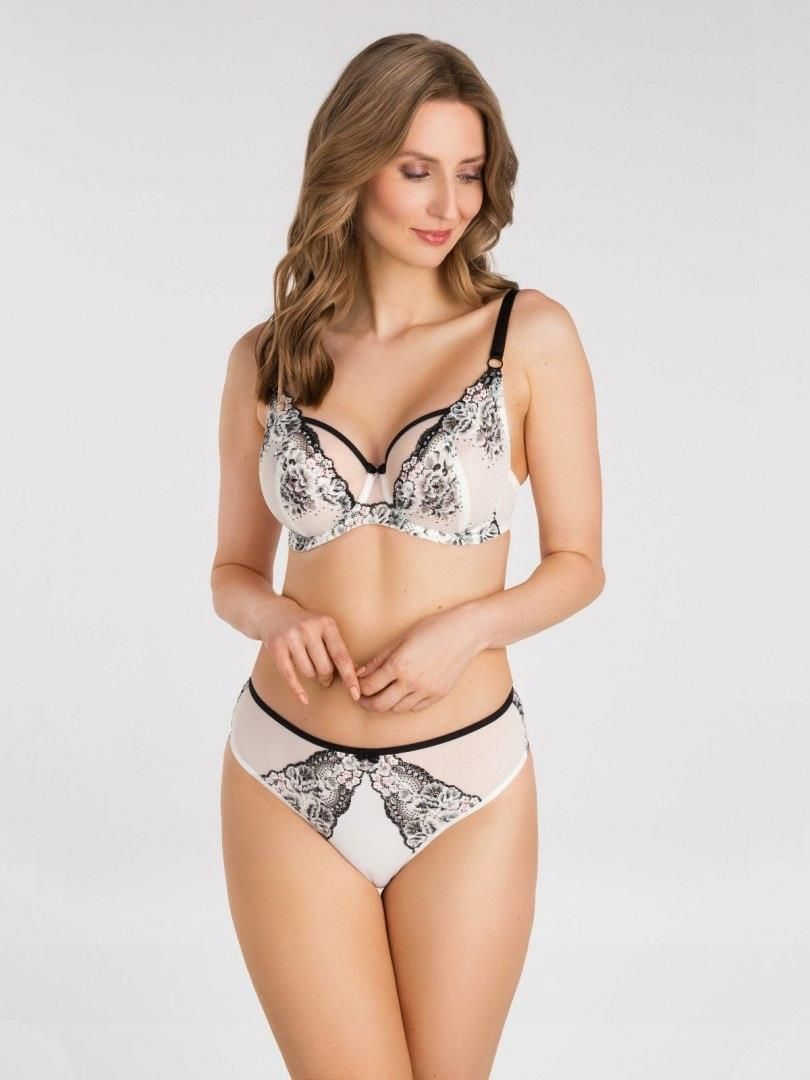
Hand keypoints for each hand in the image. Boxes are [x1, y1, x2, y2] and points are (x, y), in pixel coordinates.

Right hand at [257, 596, 361, 705]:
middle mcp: (309, 628)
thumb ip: (338, 649)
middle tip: (325, 678)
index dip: (349, 676)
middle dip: (327, 677)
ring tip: (308, 666)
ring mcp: (291, 637)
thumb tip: (358, 672)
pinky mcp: (276, 646)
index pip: (341, 655)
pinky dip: (298, 690)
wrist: (274, 612)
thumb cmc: (306, 626)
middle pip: (324, 668)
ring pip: (308, 672)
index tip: (355, 693)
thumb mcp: (324, 629)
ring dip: (311, 675)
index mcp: (326, 624)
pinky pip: (289, 675)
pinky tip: (304, 699)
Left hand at [354, 606, 483, 713]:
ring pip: (397, 709)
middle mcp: (411, 682)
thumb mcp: (400, 639)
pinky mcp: (438, 695)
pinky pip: (415, 708)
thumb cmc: (432, 629)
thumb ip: (379, 659)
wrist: (465, 632)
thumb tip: (360, 673)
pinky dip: (405, 704)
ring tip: (384, 693)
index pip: (369, 686)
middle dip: (367, 703)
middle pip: (379, 705)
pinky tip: (404, 693)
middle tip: (363, 697)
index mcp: (398, 665)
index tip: (356, 685)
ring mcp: (426, 691)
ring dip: (387, 703)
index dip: (358, 688)